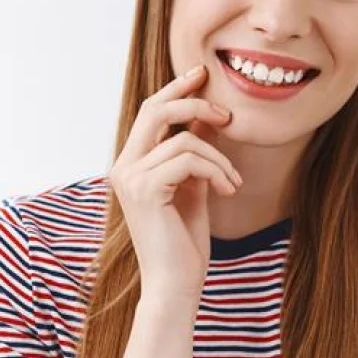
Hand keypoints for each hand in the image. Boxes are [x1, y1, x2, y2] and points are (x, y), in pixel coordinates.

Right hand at [108, 63, 241, 307]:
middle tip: (228, 116)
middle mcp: (124, 166)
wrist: (175, 283)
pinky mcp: (144, 189)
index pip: (151, 112)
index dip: (176, 88)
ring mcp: (130, 177)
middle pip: (156, 109)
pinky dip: (218, 171)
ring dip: (220, 158)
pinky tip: (228, 190)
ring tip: (234, 181)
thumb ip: (196, 152)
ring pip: (184, 139)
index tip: (202, 74)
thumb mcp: (194, 186)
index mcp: (132, 163)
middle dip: (196, 103)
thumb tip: (209, 117)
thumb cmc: (184, 241)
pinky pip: (190, 159)